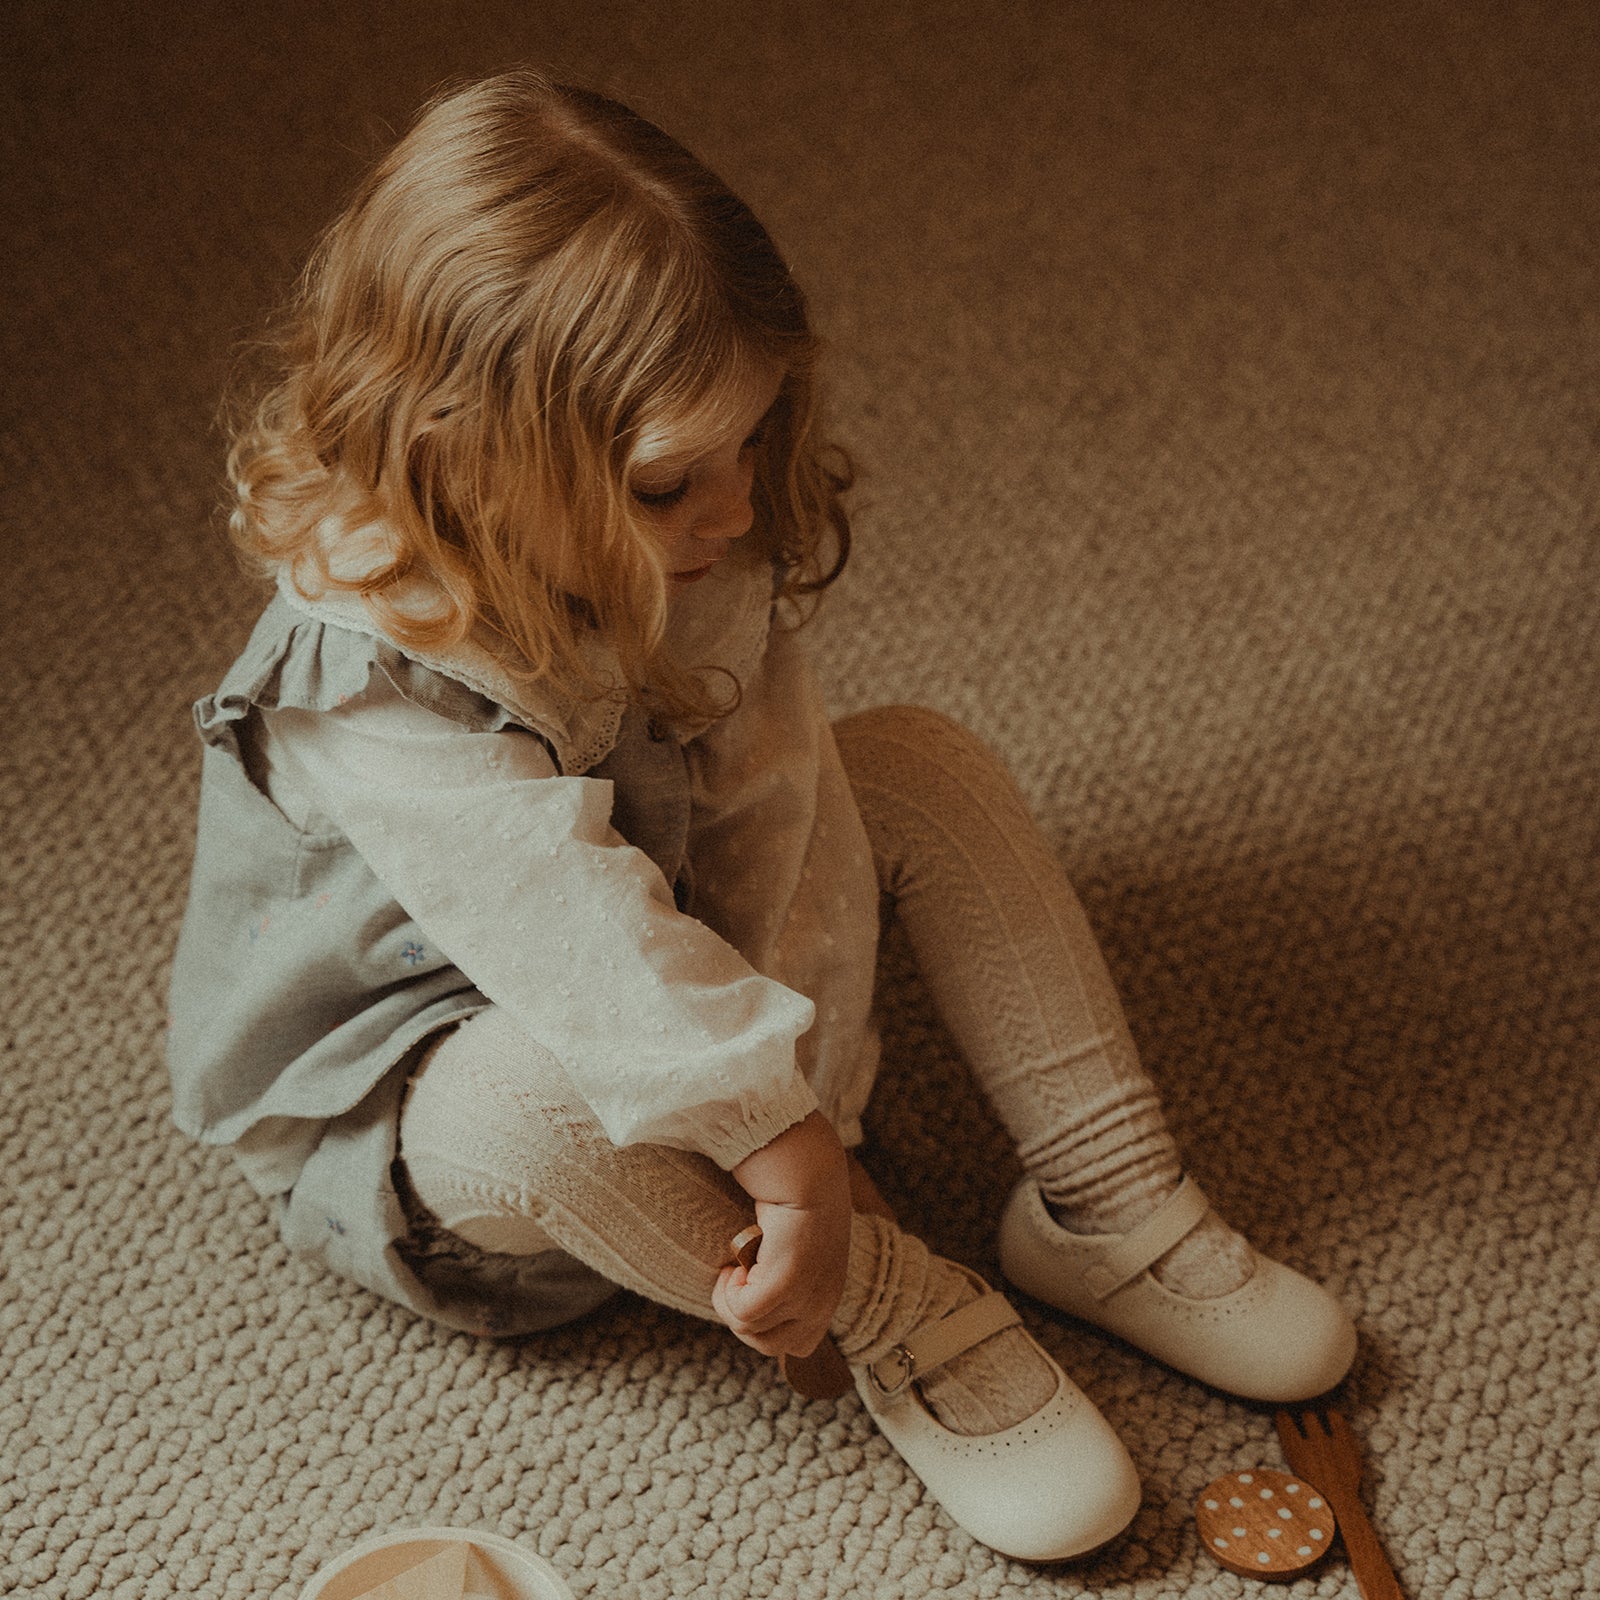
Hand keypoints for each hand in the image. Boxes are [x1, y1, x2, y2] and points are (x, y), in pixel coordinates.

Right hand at [713, 1111, 851, 1358]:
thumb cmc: (795, 1201)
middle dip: (743, 1319)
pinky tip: (733, 1265)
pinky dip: (727, 1293)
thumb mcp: (797, 1250)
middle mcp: (823, 1302)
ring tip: (734, 1269)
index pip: (800, 1346)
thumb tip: (755, 1286)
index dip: (767, 1325)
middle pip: (770, 1346)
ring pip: (750, 1330)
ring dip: (730, 1301)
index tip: (755, 1287)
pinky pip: (744, 1313)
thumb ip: (787, 1277)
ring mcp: (808, 1295)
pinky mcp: (787, 1282)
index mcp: (828, 1297)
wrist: (806, 1169)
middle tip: (737, 1280)